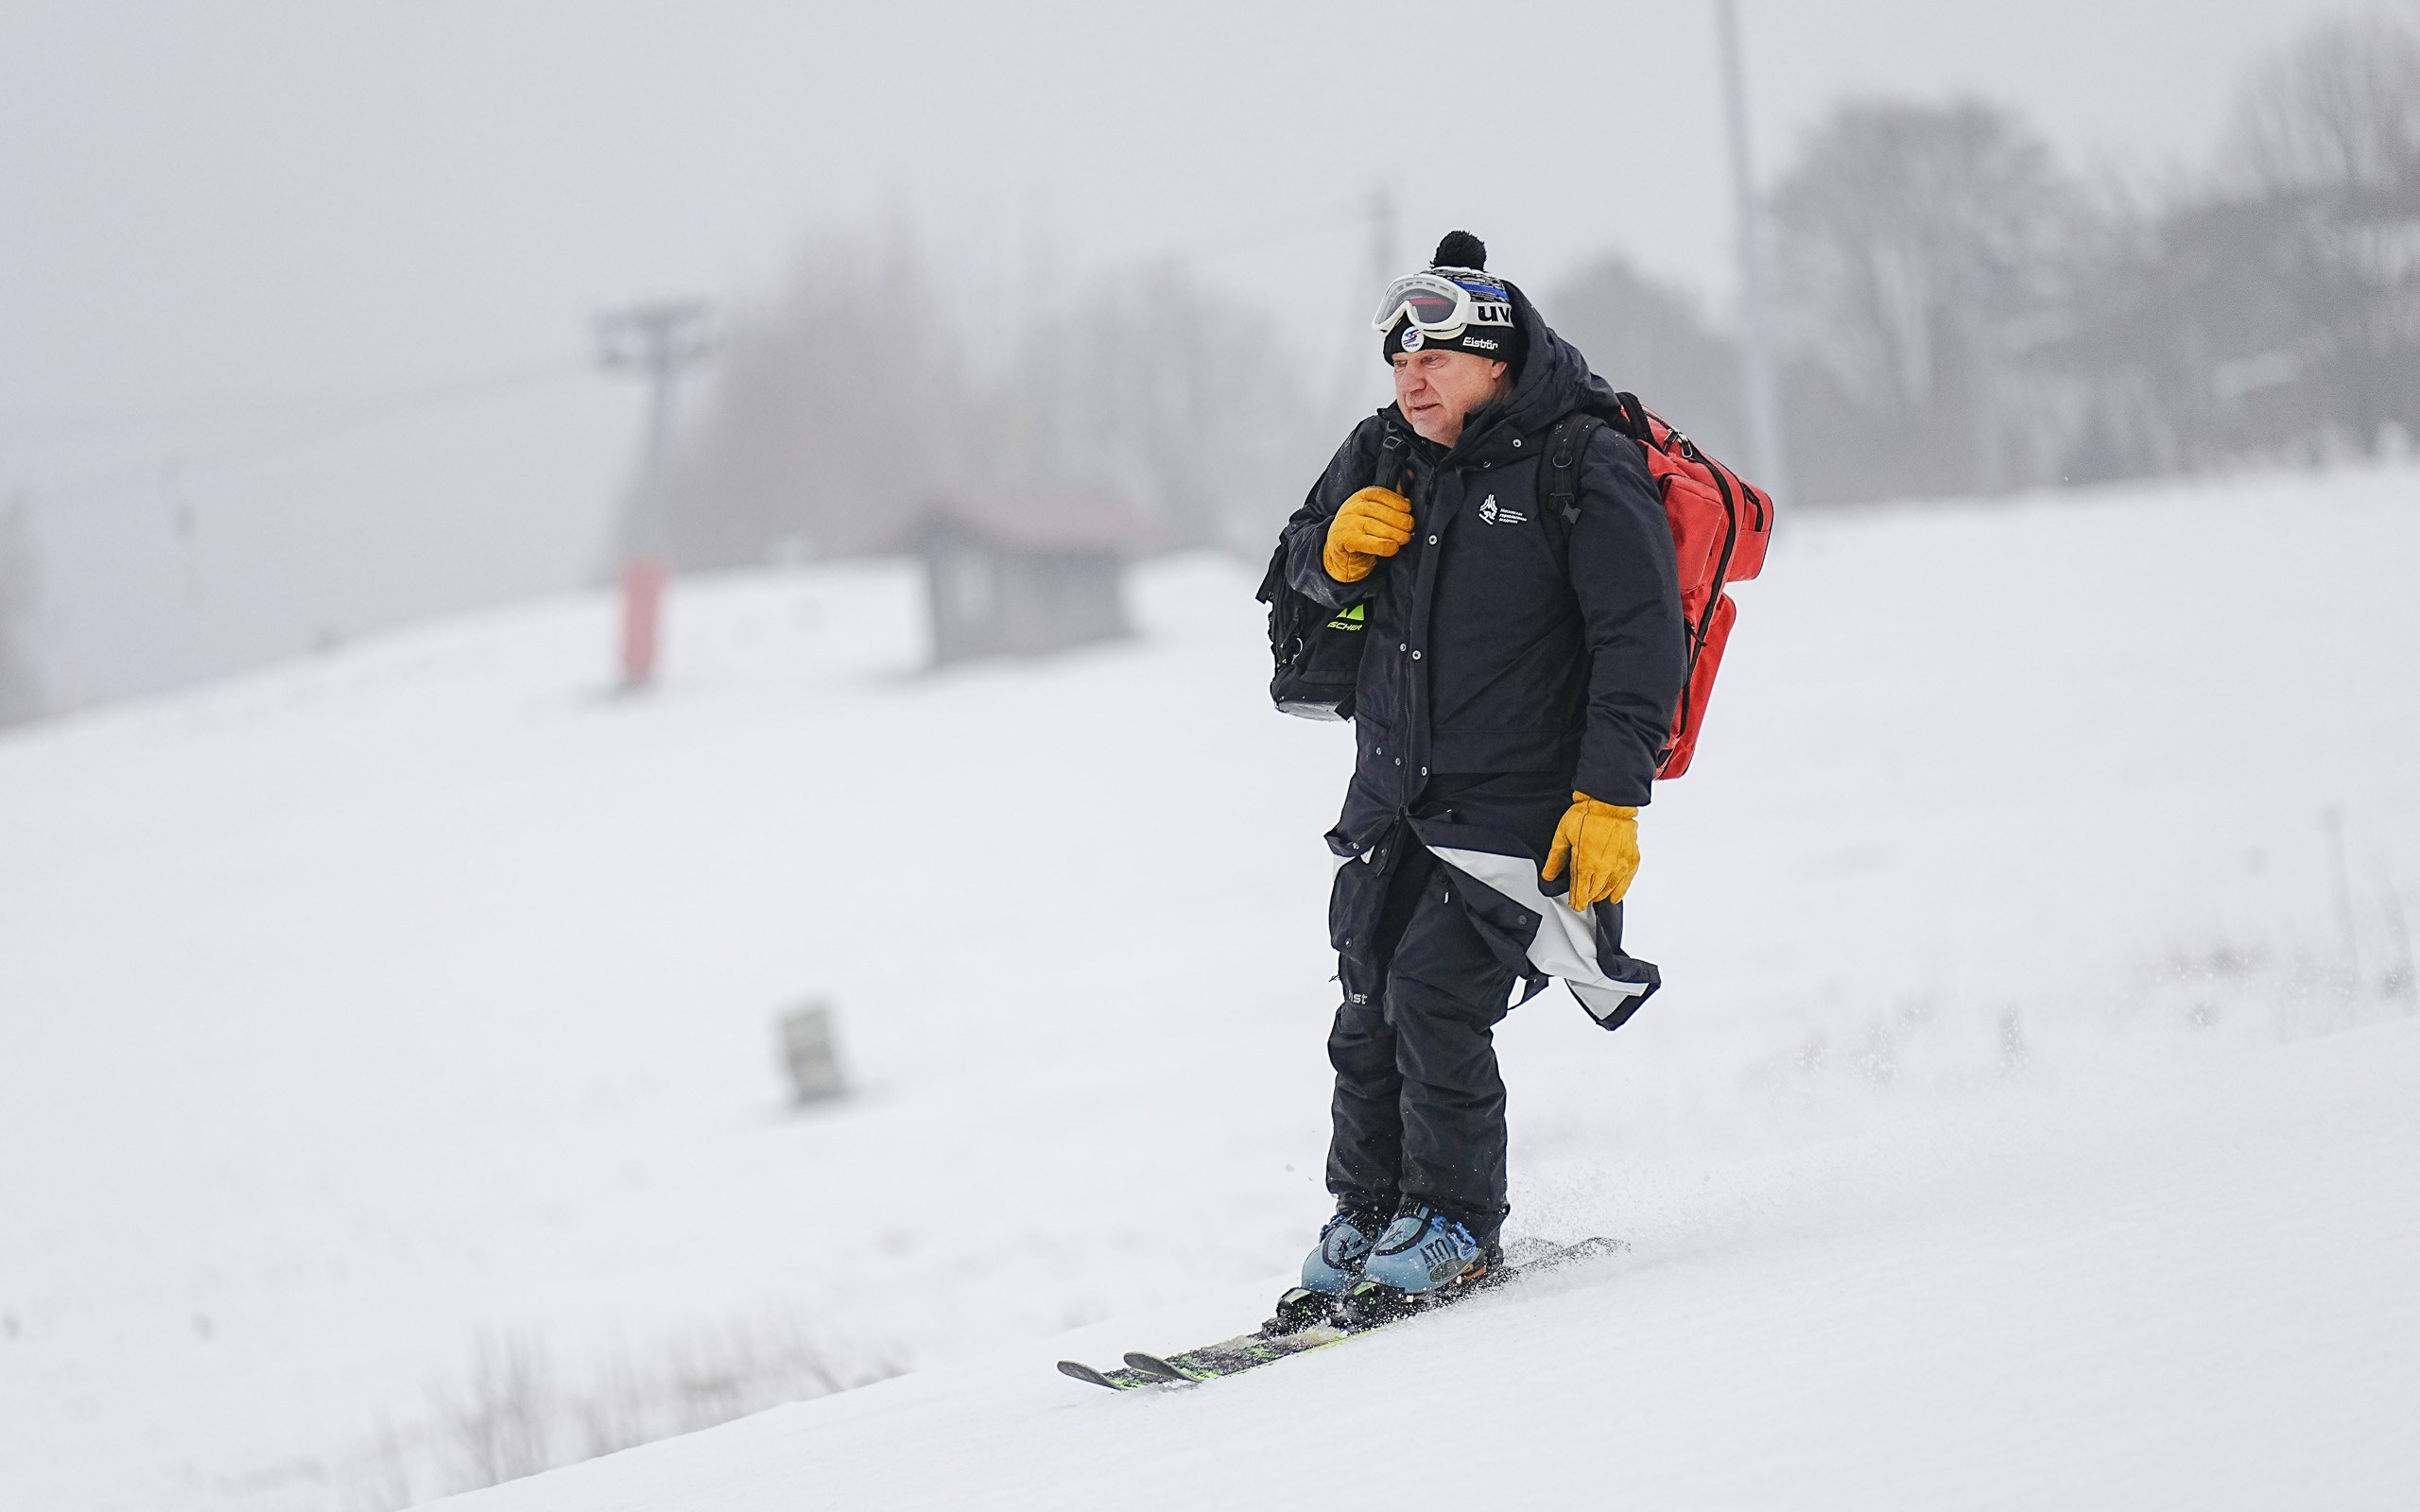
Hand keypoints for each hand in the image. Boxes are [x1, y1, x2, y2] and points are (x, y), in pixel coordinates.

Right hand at [1322, 487, 1414, 582]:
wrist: (1341, 555)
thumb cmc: (1361, 532)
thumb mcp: (1374, 515)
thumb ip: (1390, 505)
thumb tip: (1409, 494)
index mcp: (1360, 498)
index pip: (1378, 494)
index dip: (1396, 500)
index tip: (1408, 508)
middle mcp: (1351, 509)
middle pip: (1377, 510)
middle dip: (1398, 518)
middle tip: (1410, 527)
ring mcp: (1346, 524)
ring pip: (1372, 525)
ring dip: (1393, 532)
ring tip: (1405, 538)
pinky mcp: (1343, 541)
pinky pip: (1366, 542)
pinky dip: (1383, 546)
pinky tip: (1393, 548)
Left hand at [1540, 793, 1639, 910]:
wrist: (1610, 803)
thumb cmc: (1587, 814)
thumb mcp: (1563, 834)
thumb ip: (1556, 858)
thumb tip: (1548, 875)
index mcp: (1585, 864)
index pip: (1580, 892)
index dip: (1576, 901)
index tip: (1574, 904)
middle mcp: (1604, 869)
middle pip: (1594, 893)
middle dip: (1587, 897)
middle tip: (1582, 898)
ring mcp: (1619, 866)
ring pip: (1609, 890)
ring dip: (1601, 894)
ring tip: (1595, 895)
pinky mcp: (1631, 860)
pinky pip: (1626, 882)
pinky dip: (1620, 891)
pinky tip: (1614, 896)